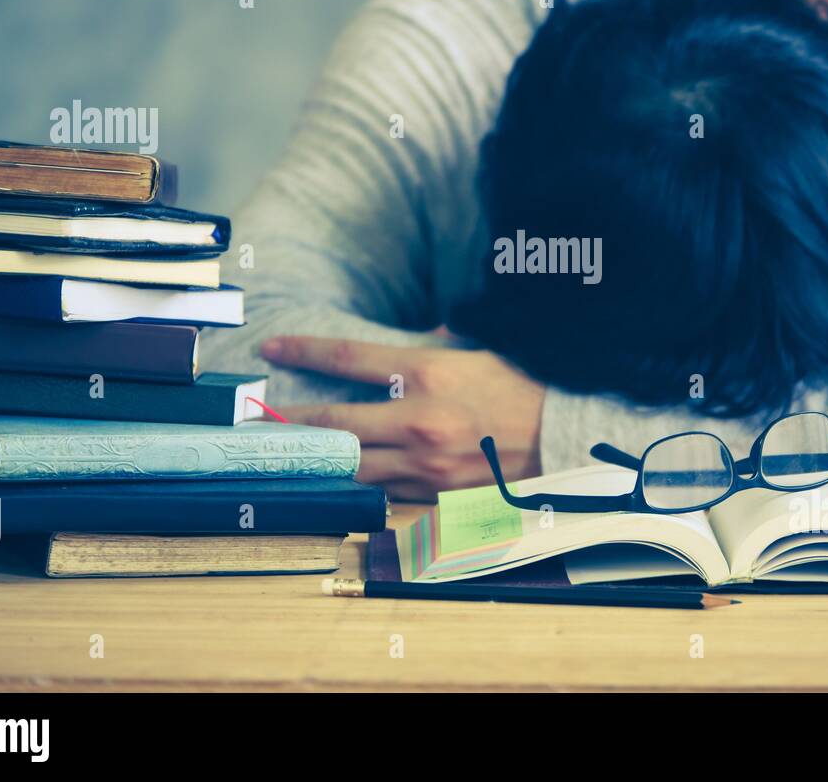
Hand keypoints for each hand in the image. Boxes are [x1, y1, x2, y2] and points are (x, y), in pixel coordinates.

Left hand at [260, 336, 545, 500]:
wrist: (567, 437)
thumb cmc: (527, 385)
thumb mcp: (480, 348)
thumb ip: (437, 343)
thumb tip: (417, 334)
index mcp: (428, 372)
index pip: (347, 358)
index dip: (302, 351)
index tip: (272, 347)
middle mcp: (419, 420)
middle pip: (334, 421)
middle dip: (292, 418)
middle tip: (260, 415)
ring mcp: (425, 463)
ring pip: (351, 465)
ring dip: (318, 458)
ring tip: (289, 450)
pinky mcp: (436, 494)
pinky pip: (385, 489)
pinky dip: (362, 482)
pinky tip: (341, 476)